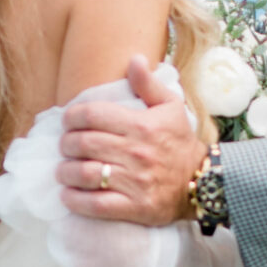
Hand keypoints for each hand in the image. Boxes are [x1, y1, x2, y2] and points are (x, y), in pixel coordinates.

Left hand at [59, 54, 207, 223]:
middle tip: (65, 147)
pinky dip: (76, 200)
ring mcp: (135, 182)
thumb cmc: (180, 143)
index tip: (68, 122)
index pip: (92, 114)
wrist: (203, 182)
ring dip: (65, 172)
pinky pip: (96, 204)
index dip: (72, 117)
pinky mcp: (135, 207)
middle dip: (65, 144)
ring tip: (63, 171)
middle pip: (83, 143)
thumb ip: (149, 84)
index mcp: (142, 125)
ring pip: (85, 174)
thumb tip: (134, 59)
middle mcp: (137, 152)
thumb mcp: (171, 108)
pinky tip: (68, 195)